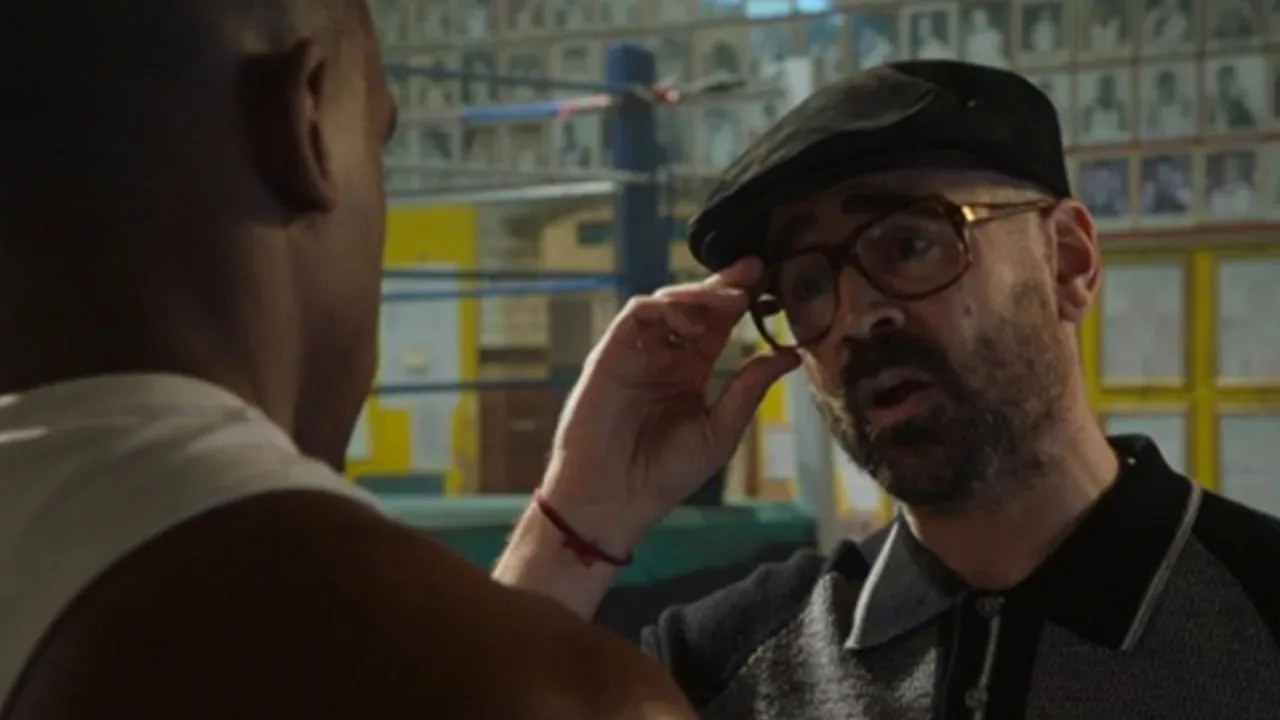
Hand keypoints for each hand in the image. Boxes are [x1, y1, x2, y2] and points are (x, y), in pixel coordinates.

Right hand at [540, 258, 799, 552]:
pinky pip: (636, 316)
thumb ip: (749, 389)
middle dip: (724, 285)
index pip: (717, 325)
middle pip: (694, 306)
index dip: (741, 301)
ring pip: (666, 302)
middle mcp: (663, 356)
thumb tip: (790, 354)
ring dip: (699, 295)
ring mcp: (635, 353)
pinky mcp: (610, 354)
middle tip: (755, 271)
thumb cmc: (664, 474)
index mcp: (689, 371)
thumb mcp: (719, 431)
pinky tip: (694, 317)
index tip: (771, 282)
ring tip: (732, 300)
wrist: (615, 499)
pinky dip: (666, 307)